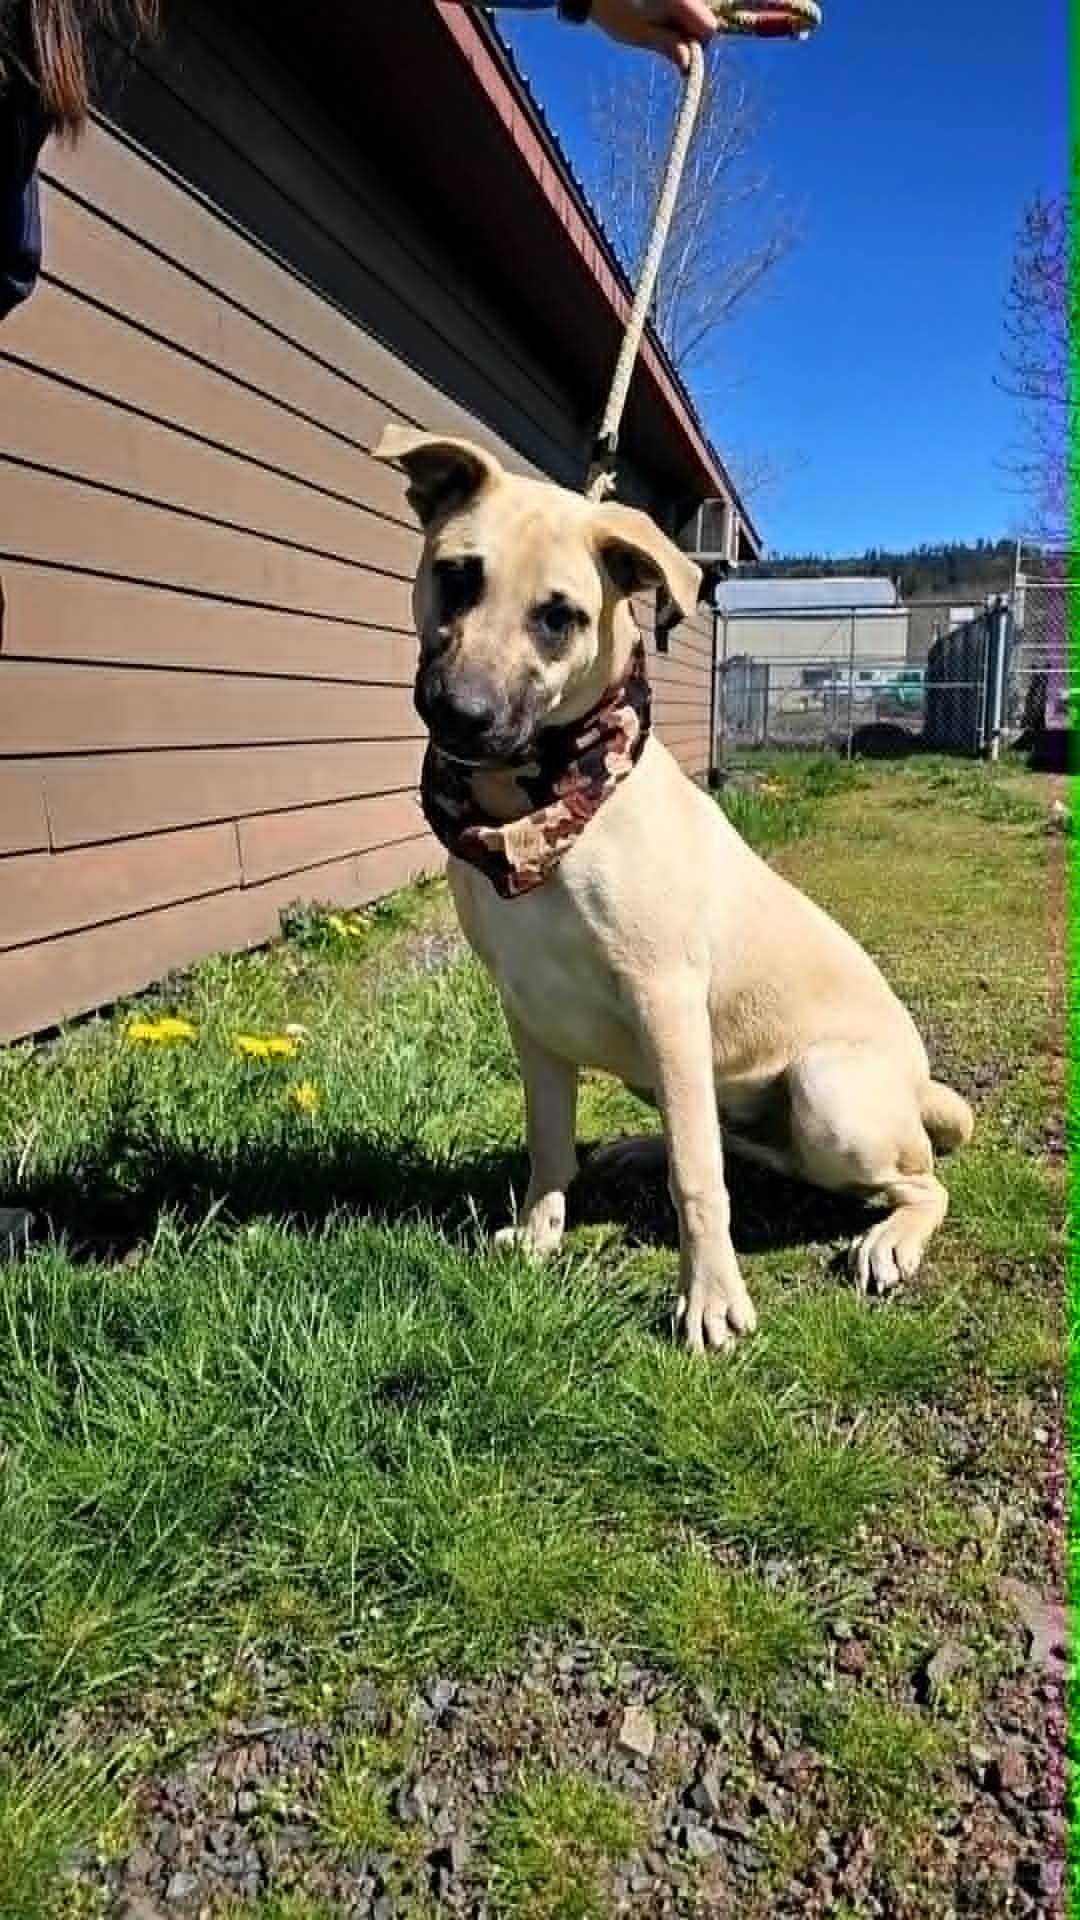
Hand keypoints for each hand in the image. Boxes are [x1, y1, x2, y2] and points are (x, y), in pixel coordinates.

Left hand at [588, 0, 717, 69]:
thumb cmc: (615, 9)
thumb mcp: (639, 33)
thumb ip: (667, 45)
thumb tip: (688, 64)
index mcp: (680, 1)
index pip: (708, 29)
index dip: (697, 44)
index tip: (678, 51)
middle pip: (705, 20)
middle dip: (690, 34)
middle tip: (663, 38)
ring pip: (696, 12)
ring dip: (681, 24)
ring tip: (654, 22)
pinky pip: (687, 6)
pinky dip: (675, 14)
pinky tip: (655, 13)